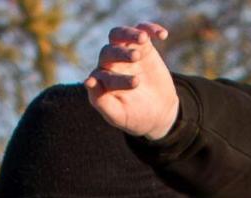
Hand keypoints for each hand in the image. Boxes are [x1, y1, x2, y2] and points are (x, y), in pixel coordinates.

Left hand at [84, 22, 178, 139]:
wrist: (158, 113)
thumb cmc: (135, 116)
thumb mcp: (119, 115)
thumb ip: (102, 101)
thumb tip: (88, 81)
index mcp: (101, 81)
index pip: (102, 75)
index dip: (111, 78)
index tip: (127, 81)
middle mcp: (110, 65)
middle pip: (108, 51)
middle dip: (120, 53)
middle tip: (136, 58)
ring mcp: (125, 54)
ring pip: (119, 35)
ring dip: (129, 34)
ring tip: (143, 39)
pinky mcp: (142, 47)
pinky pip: (142, 30)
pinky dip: (151, 29)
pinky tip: (162, 35)